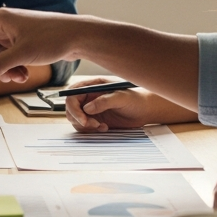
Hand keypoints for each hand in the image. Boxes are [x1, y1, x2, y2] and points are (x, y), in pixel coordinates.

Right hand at [0, 8, 83, 82]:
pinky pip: (8, 58)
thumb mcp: (22, 54)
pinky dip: (13, 68)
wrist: (77, 36)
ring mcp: (13, 34)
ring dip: (5, 70)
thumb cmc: (52, 37)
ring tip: (21, 77)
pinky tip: (24, 74)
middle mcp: (4, 25)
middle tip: (9, 77)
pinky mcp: (22, 42)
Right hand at [65, 82, 197, 131]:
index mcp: (92, 86)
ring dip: (85, 126)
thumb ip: (104, 101)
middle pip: (70, 107)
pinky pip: (84, 126)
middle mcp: (89, 96)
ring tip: (101, 126)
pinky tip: (104, 128)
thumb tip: (87, 109)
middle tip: (93, 125)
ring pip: (75, 118)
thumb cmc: (136, 99)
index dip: (73, 107)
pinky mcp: (95, 119)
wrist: (145, 110)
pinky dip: (91, 130)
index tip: (83, 119)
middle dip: (78, 118)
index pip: (73, 94)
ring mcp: (91, 108)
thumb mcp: (122, 97)